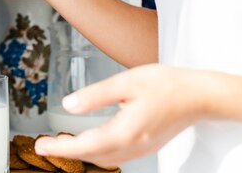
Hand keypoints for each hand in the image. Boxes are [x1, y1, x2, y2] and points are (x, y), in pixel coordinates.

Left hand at [35, 65, 203, 166]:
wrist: (200, 95)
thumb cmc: (166, 84)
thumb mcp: (126, 82)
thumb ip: (95, 96)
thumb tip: (68, 106)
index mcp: (125, 132)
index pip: (84, 146)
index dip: (59, 148)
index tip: (41, 146)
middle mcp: (133, 147)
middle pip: (92, 156)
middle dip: (66, 152)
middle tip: (45, 144)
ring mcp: (142, 150)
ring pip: (104, 159)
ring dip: (81, 153)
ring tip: (62, 142)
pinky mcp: (147, 147)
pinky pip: (116, 156)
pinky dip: (97, 152)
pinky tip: (90, 142)